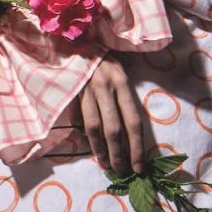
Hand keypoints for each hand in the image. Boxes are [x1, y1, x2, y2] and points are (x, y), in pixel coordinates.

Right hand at [79, 53, 145, 175]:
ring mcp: (86, 91)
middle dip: (119, 155)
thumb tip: (127, 133)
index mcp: (122, 83)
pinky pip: (78, 119)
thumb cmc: (104, 59)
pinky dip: (83, 134)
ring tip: (107, 165)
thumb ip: (123, 99)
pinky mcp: (71, 93)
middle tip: (122, 172)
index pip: (133, 122)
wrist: (77, 39)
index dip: (137, 148)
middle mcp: (105, 88)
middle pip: (114, 130)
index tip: (139, 167)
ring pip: (94, 128)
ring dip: (100, 150)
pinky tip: (90, 146)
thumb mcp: (120, 74)